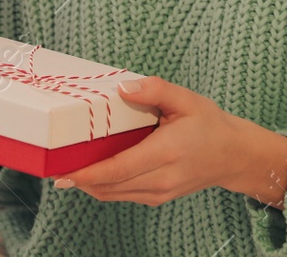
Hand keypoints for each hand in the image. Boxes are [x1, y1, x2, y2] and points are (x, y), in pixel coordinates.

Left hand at [51, 75, 286, 208]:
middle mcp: (162, 178)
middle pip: (112, 185)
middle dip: (80, 179)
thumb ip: (155, 90)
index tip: (63, 172)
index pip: (120, 168)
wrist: (234, 155)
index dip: (89, 172)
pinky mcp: (159, 198)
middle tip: (52, 168)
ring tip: (66, 171)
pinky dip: (104, 188)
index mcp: (167, 152)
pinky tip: (90, 176)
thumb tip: (122, 88)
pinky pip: (124, 195)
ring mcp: (161, 192)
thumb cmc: (210, 124)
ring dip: (89, 185)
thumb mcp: (187, 99)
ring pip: (115, 194)